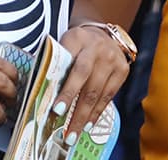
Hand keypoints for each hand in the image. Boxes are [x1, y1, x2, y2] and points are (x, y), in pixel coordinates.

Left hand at [52, 24, 130, 144]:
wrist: (101, 33)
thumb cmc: (77, 44)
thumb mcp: (64, 45)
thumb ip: (57, 65)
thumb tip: (44, 95)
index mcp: (78, 39)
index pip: (73, 68)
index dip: (67, 91)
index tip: (57, 110)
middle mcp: (98, 49)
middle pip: (88, 84)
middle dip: (77, 111)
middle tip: (67, 133)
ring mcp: (113, 59)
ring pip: (98, 93)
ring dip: (86, 117)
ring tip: (74, 134)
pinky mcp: (122, 70)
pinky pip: (109, 95)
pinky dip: (97, 112)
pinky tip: (88, 124)